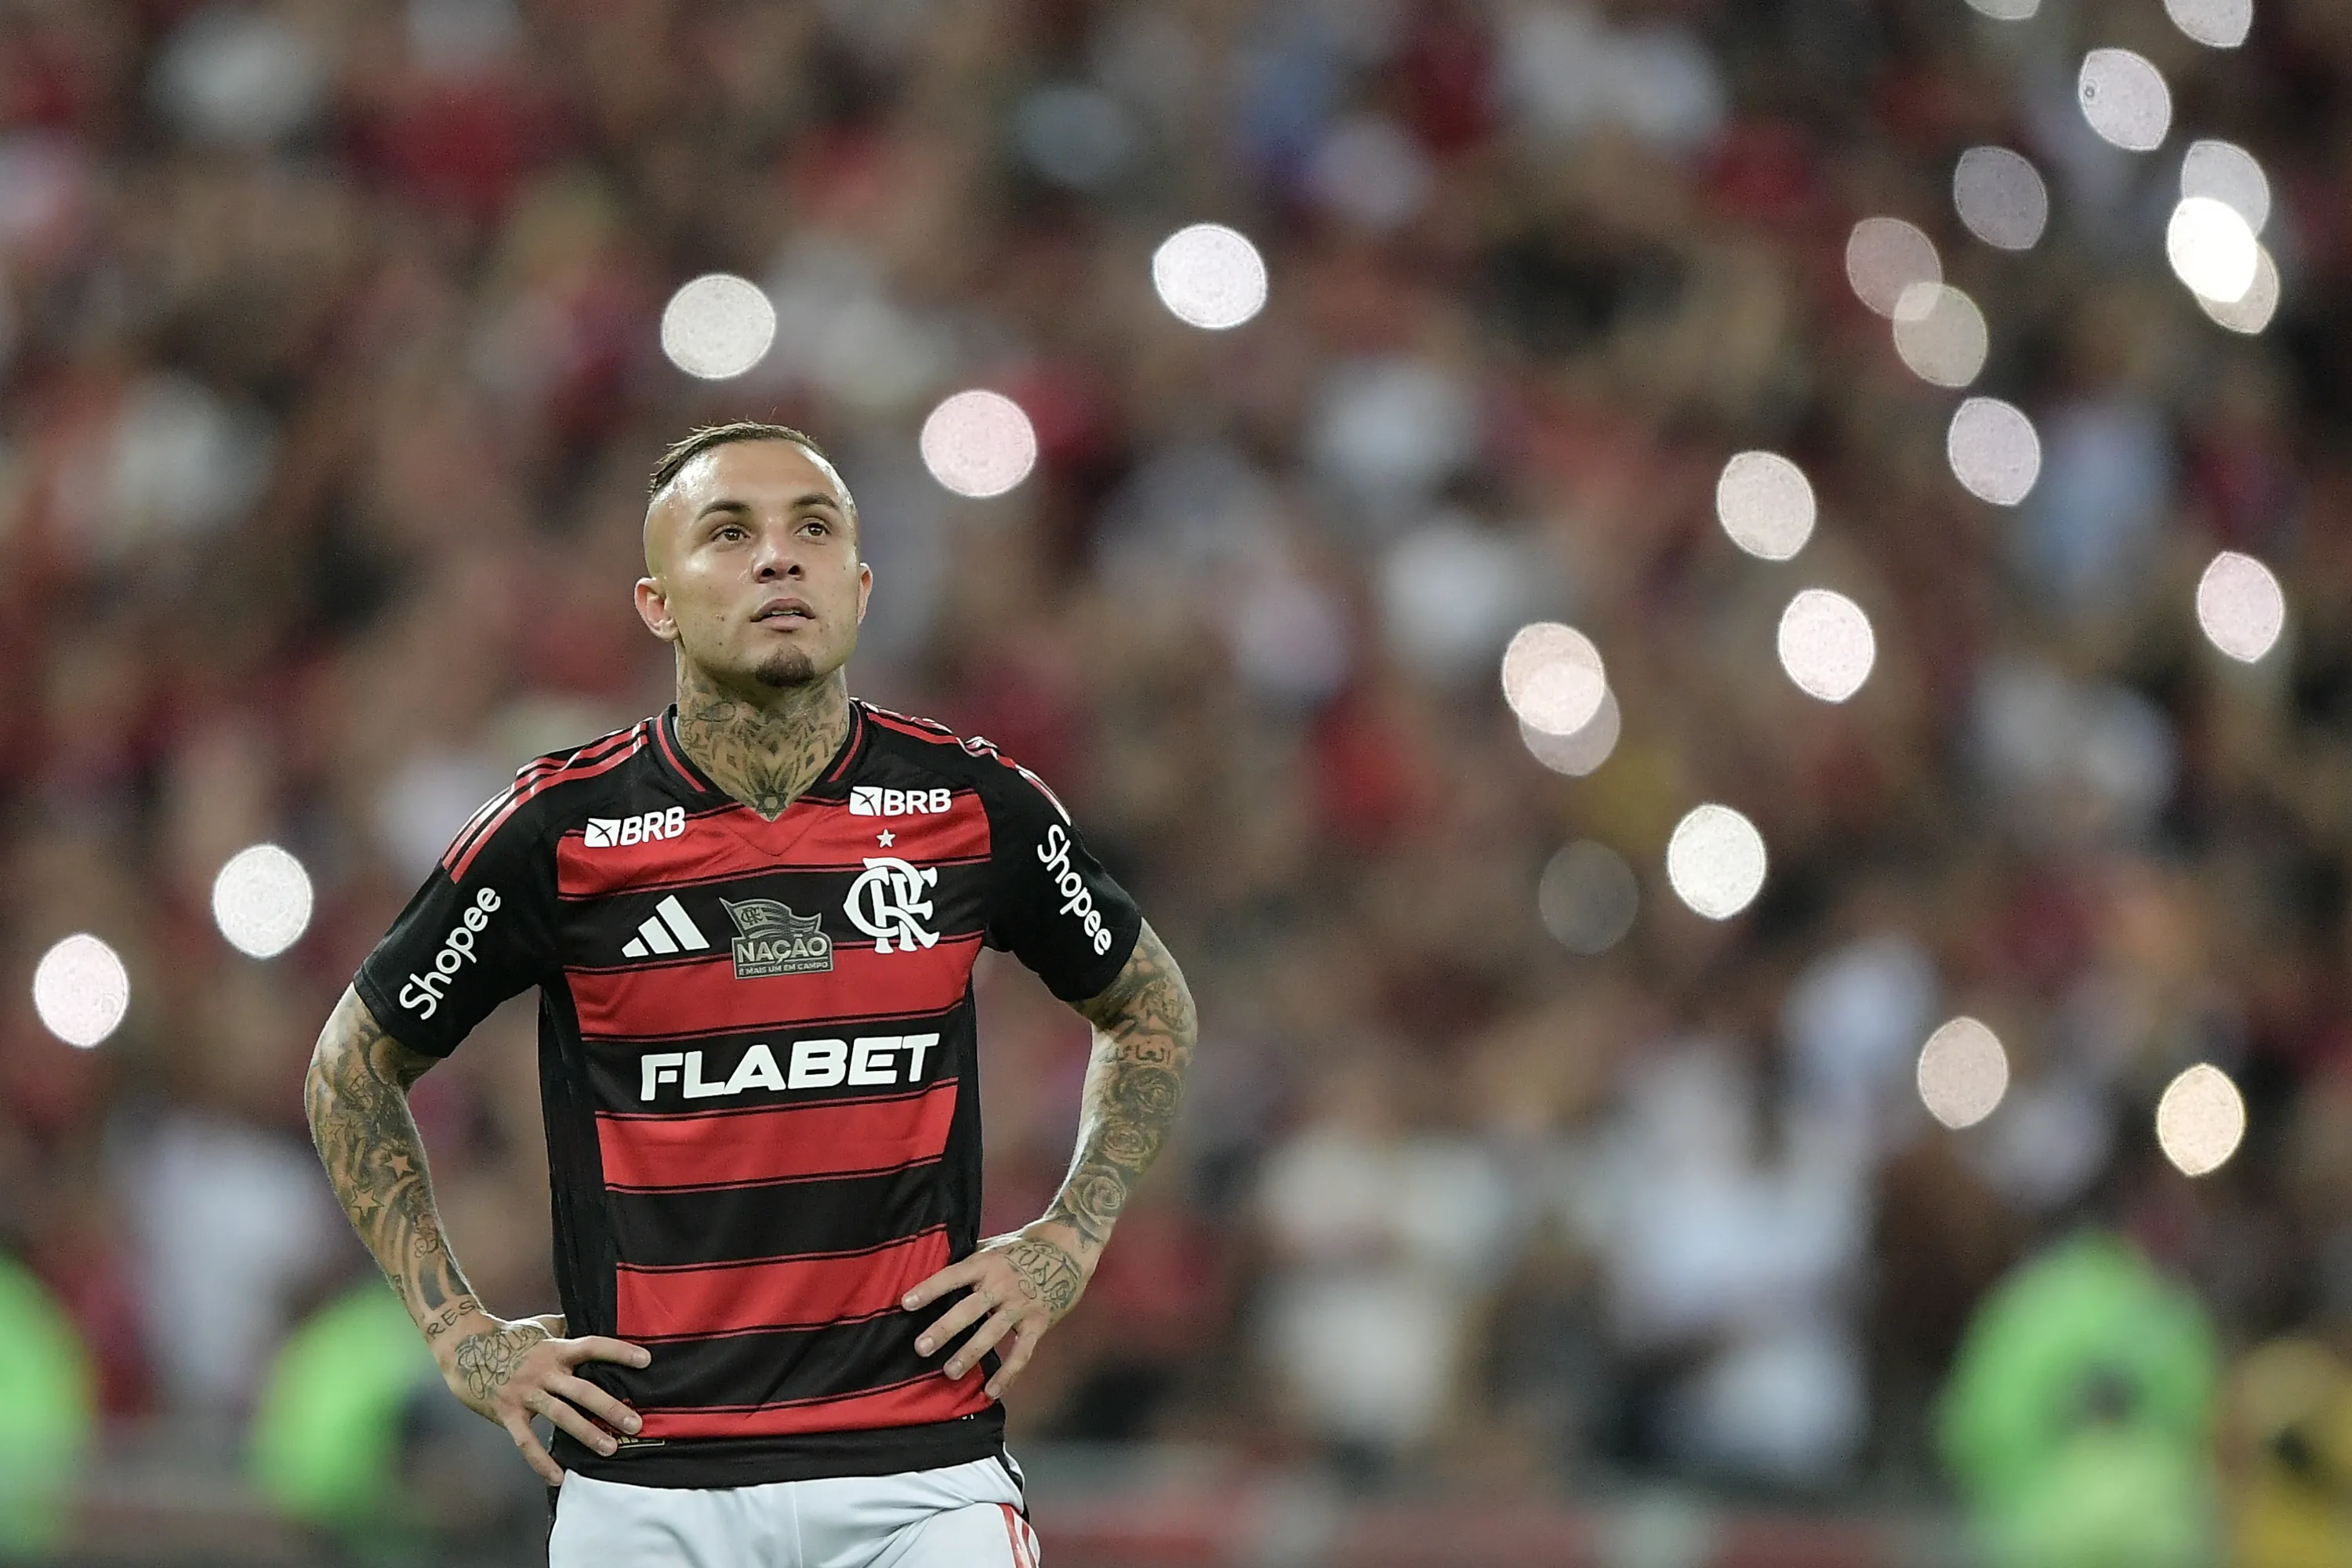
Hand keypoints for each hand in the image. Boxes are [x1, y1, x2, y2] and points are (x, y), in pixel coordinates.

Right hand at [436, 1311, 651, 1484]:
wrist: (463, 1346)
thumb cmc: (508, 1335)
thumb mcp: (541, 1326)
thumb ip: (567, 1327)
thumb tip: (593, 1316)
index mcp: (555, 1348)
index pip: (593, 1346)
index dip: (619, 1352)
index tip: (646, 1361)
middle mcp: (543, 1370)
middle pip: (582, 1390)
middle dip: (610, 1408)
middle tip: (636, 1424)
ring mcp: (524, 1392)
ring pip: (561, 1416)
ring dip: (587, 1434)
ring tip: (610, 1448)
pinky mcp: (506, 1412)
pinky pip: (526, 1441)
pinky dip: (541, 1460)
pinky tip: (558, 1477)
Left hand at [902, 1223, 1094, 1399]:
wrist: (1069, 1247)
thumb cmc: (1023, 1246)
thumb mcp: (993, 1246)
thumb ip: (969, 1263)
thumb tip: (932, 1269)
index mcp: (986, 1263)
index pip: (953, 1276)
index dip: (930, 1289)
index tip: (906, 1304)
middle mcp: (1001, 1284)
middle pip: (969, 1309)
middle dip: (944, 1329)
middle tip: (921, 1348)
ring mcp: (1021, 1305)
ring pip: (992, 1333)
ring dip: (970, 1354)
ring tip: (949, 1372)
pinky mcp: (1039, 1322)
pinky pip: (1021, 1352)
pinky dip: (1008, 1374)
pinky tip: (991, 1392)